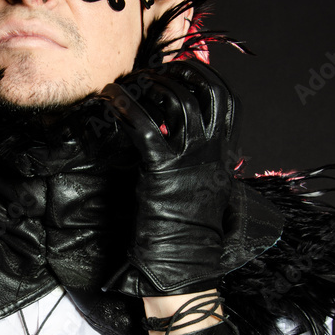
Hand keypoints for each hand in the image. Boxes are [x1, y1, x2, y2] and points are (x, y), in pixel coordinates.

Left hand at [98, 62, 239, 295]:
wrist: (187, 262)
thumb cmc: (193, 230)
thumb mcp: (211, 188)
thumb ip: (208, 162)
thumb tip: (201, 146)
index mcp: (224, 152)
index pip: (225, 98)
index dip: (203, 77)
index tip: (181, 72)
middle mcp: (211, 149)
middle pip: (200, 90)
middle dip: (175, 73)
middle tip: (150, 74)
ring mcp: (188, 158)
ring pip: (173, 100)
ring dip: (148, 85)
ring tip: (129, 85)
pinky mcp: (161, 170)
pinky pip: (142, 126)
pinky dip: (123, 106)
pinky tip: (108, 99)